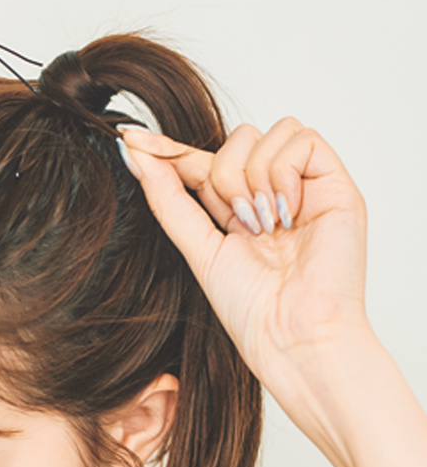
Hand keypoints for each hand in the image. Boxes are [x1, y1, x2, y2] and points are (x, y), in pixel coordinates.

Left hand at [120, 119, 369, 403]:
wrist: (290, 334)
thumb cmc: (250, 307)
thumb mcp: (197, 246)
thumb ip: (169, 198)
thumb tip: (137, 154)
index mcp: (240, 210)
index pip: (203, 162)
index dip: (169, 149)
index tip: (130, 138)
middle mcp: (273, 195)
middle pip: (236, 139)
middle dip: (224, 177)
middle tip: (239, 225)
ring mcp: (306, 189)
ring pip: (266, 133)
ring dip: (253, 179)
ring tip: (265, 226)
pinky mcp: (336, 186)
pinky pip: (302, 139)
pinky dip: (283, 173)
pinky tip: (285, 214)